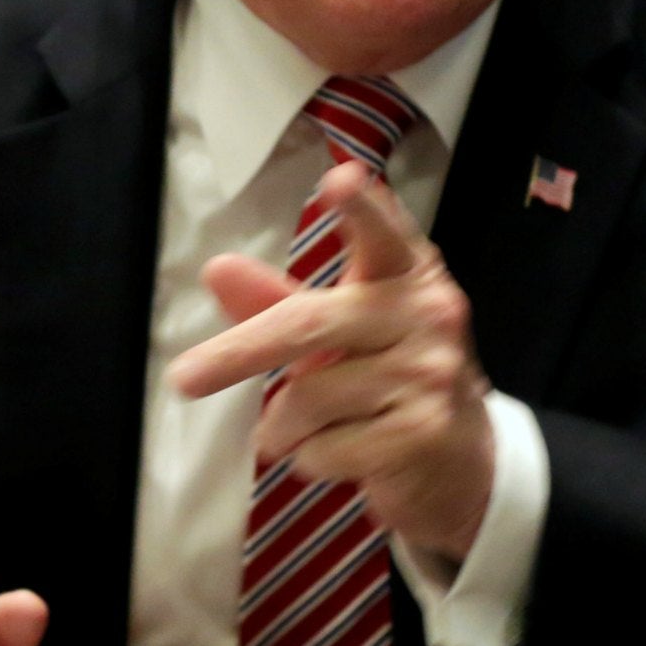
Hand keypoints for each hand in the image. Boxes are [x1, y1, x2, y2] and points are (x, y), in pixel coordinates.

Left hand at [167, 162, 494, 561]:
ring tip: (303, 433)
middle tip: (183, 378)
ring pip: (308, 398)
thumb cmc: (390, 382)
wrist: (463, 466)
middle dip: (239, 353)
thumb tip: (217, 269)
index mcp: (408, 276)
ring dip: (283, 428)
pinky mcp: (423, 435)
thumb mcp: (341, 336)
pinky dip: (310, 460)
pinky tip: (341, 456)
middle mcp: (430, 316)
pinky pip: (324, 449)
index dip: (363, 208)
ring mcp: (432, 376)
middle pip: (310, 323)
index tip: (339, 180)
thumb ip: (280, 303)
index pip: (385, 235)